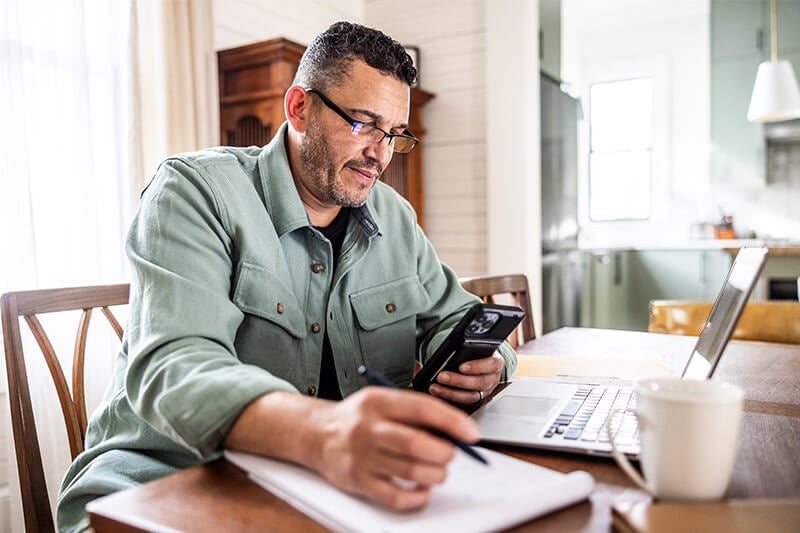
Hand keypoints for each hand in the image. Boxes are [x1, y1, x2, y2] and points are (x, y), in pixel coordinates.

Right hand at [307, 387, 478, 509]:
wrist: (318, 433)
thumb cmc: (359, 418)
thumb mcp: (382, 400)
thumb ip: (414, 412)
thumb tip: (455, 431)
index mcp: (378, 402)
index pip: (423, 409)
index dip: (453, 422)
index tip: (472, 434)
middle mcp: (368, 428)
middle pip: (417, 444)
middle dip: (445, 453)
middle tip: (451, 455)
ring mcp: (361, 456)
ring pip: (411, 472)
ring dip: (435, 475)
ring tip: (437, 471)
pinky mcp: (357, 481)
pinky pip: (396, 497)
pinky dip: (417, 497)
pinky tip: (421, 489)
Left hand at [428, 353, 504, 405]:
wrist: (479, 362)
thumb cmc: (477, 354)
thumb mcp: (476, 349)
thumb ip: (468, 350)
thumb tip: (451, 353)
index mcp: (496, 363)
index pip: (492, 365)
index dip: (477, 367)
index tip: (461, 367)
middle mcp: (493, 379)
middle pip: (479, 383)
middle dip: (458, 381)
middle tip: (442, 376)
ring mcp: (485, 391)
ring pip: (471, 396)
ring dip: (450, 393)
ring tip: (435, 387)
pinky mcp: (476, 401)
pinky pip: (463, 403)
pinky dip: (449, 399)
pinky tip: (437, 394)